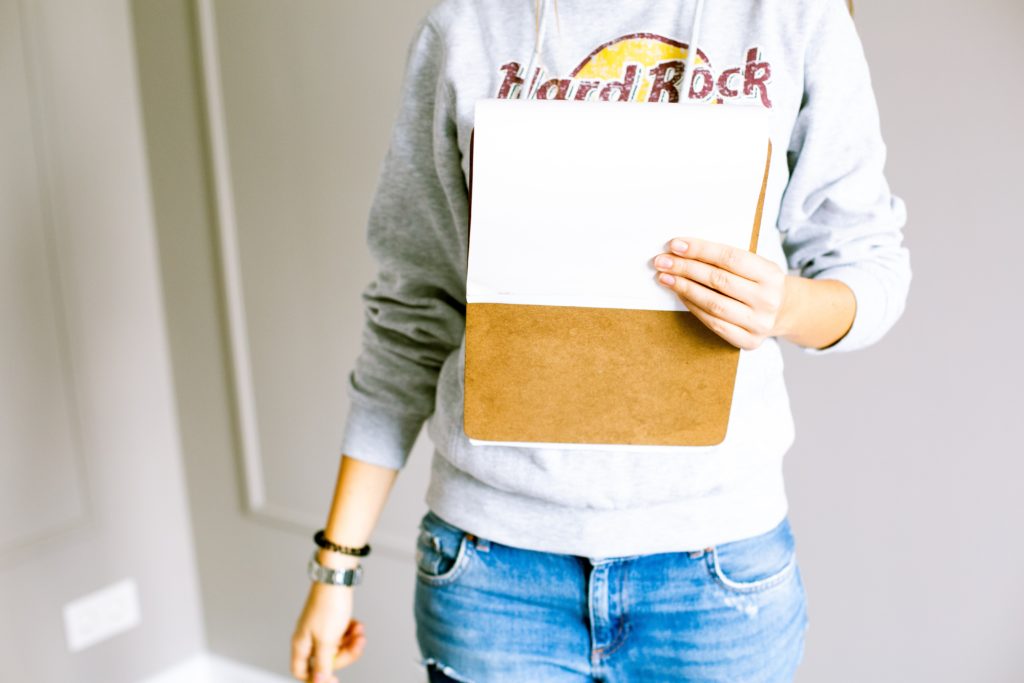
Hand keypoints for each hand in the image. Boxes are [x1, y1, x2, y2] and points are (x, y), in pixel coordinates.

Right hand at [291, 581, 365, 681]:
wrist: (337, 579)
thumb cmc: (328, 605)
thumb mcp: (327, 640)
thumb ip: (323, 663)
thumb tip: (319, 681)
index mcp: (301, 645)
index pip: (302, 672)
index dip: (316, 678)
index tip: (335, 678)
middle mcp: (308, 638)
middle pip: (326, 661)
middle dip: (345, 655)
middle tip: (356, 644)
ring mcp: (320, 630)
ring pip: (337, 648)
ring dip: (351, 642)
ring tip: (359, 632)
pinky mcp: (330, 622)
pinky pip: (341, 635)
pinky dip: (351, 632)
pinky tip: (357, 626)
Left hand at [653, 237, 788, 350]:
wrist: (785, 311)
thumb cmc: (760, 282)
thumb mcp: (755, 265)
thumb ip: (726, 260)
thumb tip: (683, 251)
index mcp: (771, 274)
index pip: (730, 258)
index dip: (700, 250)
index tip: (675, 245)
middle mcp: (768, 299)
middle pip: (718, 281)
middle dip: (685, 269)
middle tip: (662, 262)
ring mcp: (759, 323)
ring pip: (713, 304)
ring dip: (684, 289)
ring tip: (665, 278)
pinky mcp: (749, 341)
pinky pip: (714, 324)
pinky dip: (693, 308)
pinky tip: (680, 295)